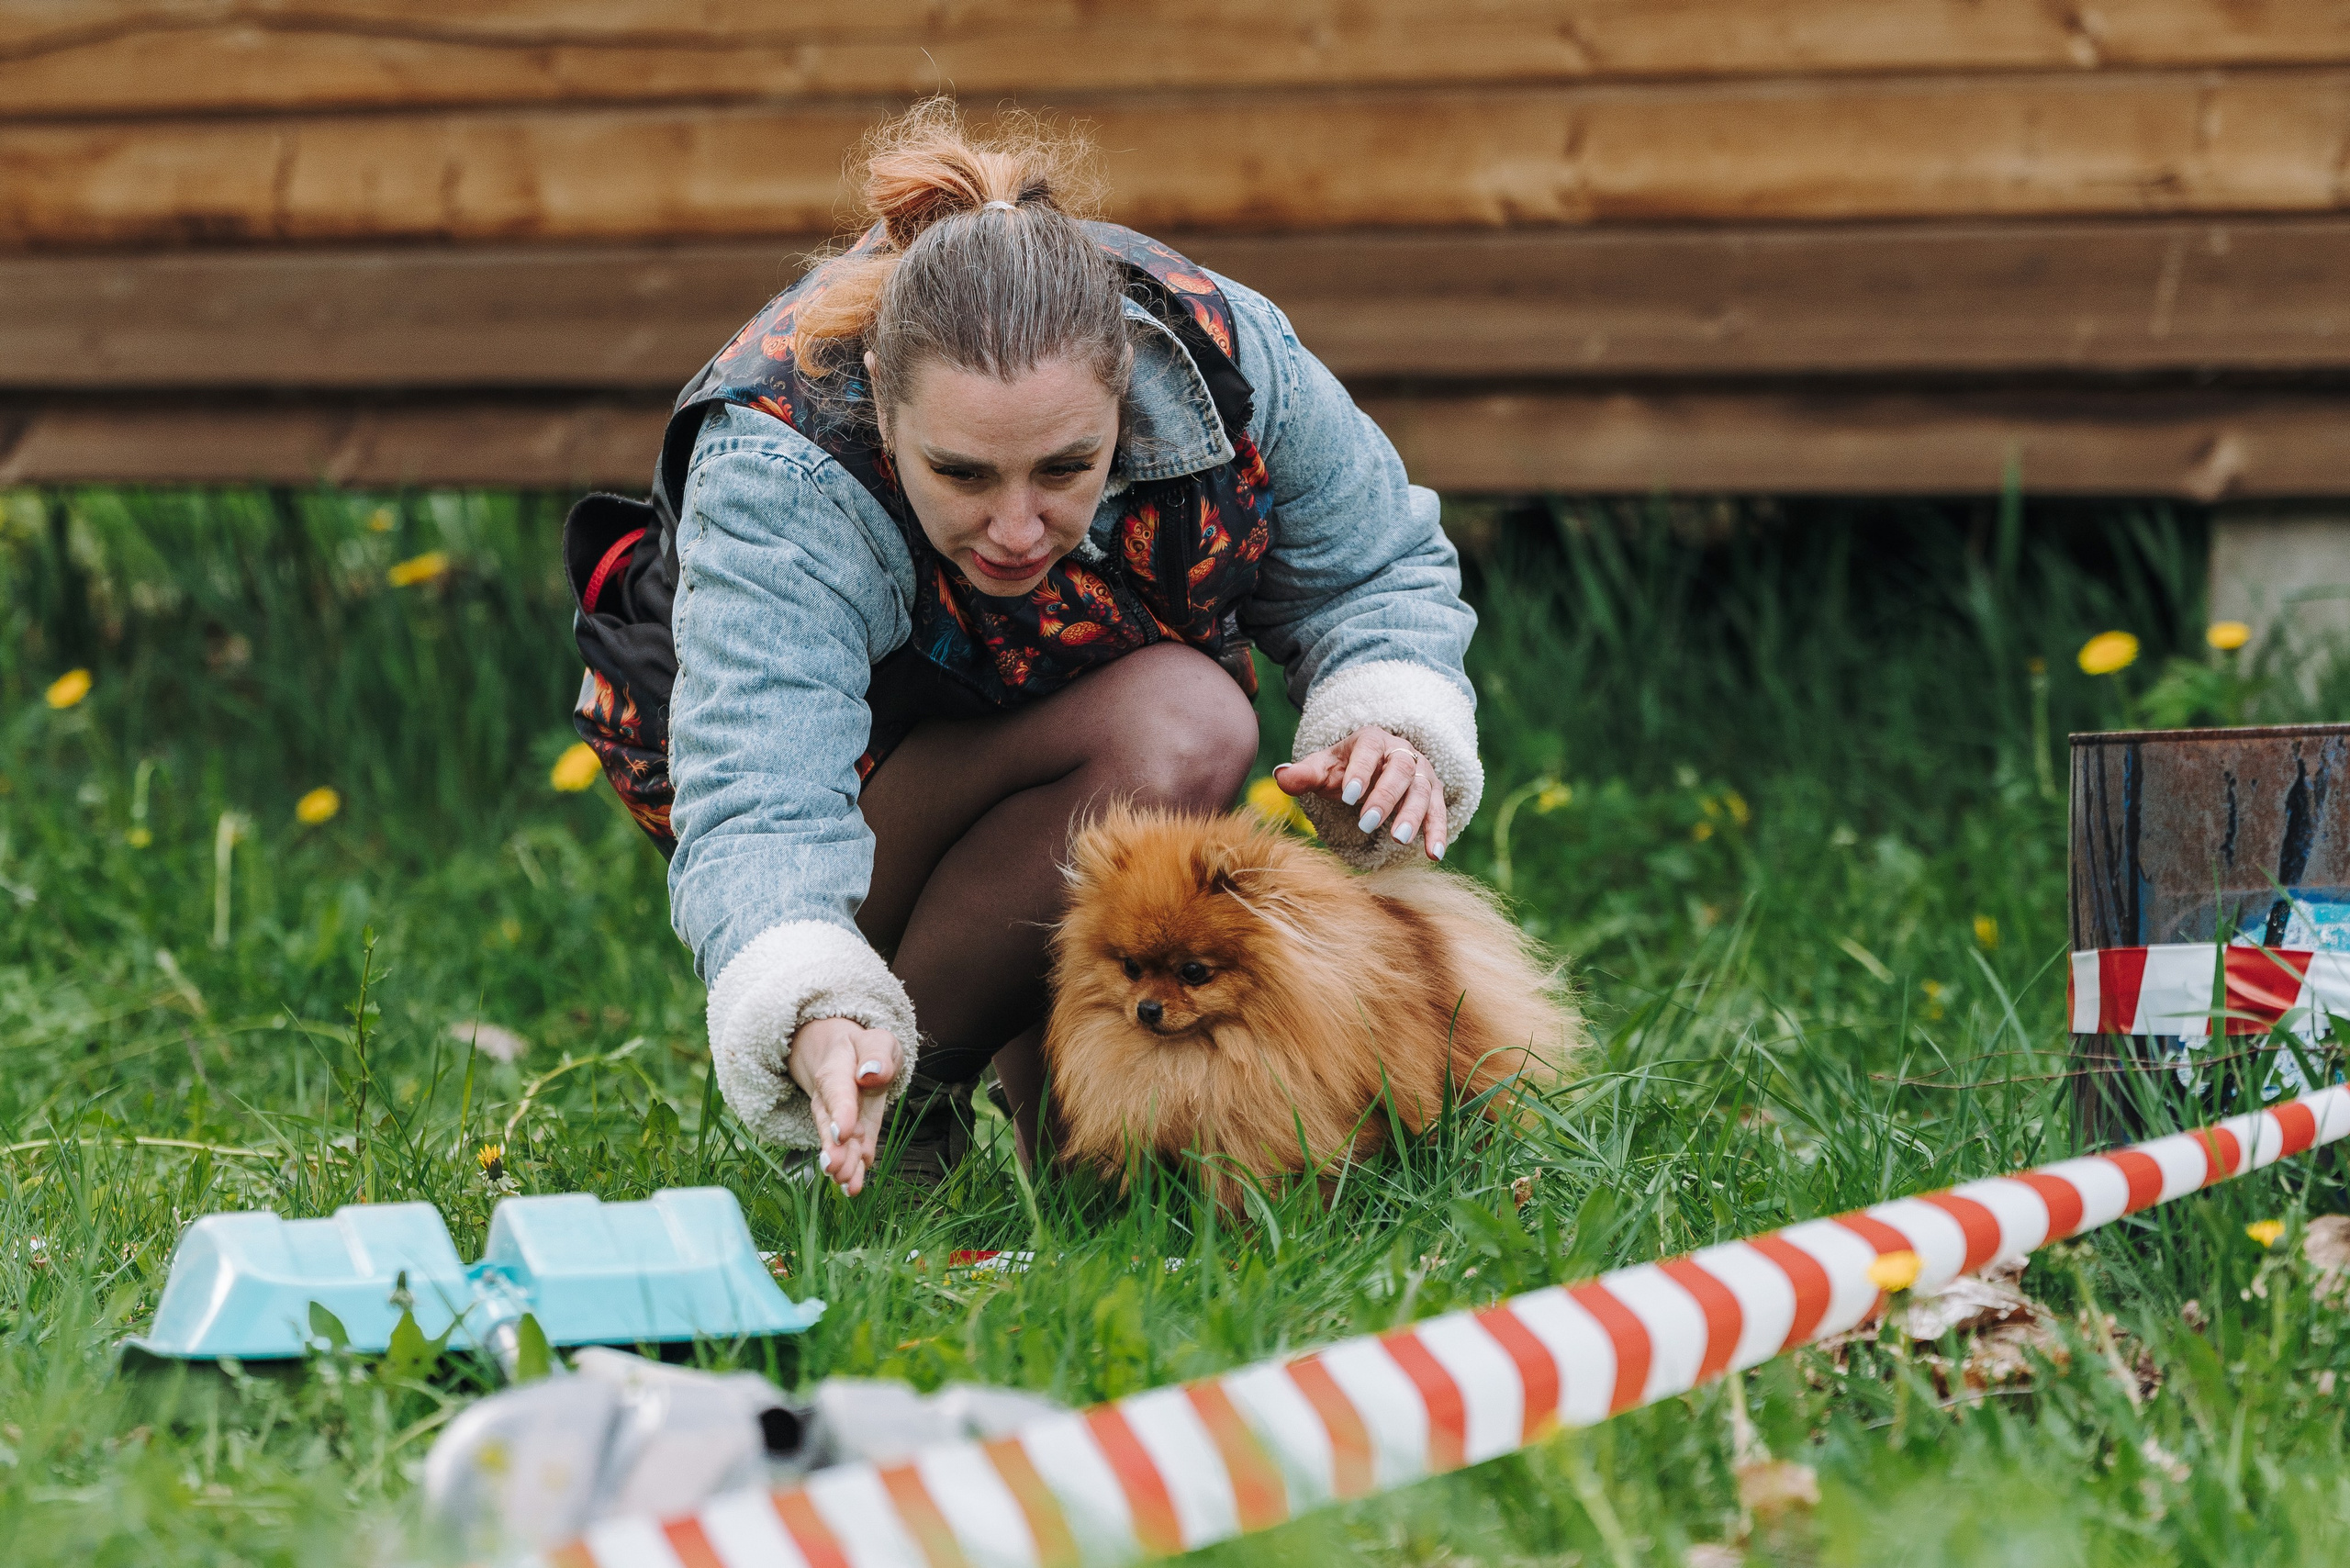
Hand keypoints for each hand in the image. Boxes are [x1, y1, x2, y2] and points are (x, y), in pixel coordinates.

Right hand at [785, 1016, 901, 1194]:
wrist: (853, 1058)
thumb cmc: (866, 1049)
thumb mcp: (876, 1040)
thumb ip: (876, 1053)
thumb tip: (874, 1074)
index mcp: (835, 1071)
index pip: (836, 1092)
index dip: (839, 1112)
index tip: (843, 1132)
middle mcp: (832, 1101)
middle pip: (829, 1124)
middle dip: (832, 1147)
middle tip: (834, 1167)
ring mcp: (842, 1121)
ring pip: (840, 1144)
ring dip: (843, 1164)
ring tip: (847, 1183)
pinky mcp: (855, 1135)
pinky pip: (854, 1152)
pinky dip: (855, 1169)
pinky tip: (855, 1186)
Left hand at [1273, 724, 1446, 860]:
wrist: (1371, 767)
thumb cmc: (1343, 768)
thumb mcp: (1322, 768)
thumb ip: (1304, 774)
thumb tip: (1280, 776)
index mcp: (1371, 740)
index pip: (1368, 751)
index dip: (1360, 771)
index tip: (1348, 795)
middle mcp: (1401, 752)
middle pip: (1400, 770)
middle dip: (1385, 797)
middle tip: (1367, 822)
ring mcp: (1420, 772)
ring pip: (1422, 790)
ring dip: (1413, 815)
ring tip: (1399, 840)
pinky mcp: (1431, 793)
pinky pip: (1438, 811)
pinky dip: (1437, 832)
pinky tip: (1433, 855)